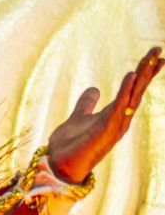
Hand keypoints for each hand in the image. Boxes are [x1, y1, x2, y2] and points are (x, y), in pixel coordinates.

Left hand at [47, 46, 161, 182]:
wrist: (59, 165)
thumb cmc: (70, 145)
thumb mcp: (78, 117)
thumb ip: (87, 104)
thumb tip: (94, 89)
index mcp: (114, 115)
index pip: (133, 90)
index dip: (143, 73)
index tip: (154, 57)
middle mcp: (119, 119)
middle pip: (137, 90)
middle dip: (148, 70)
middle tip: (157, 49)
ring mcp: (115, 125)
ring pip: (132, 96)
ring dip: (141, 76)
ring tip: (150, 58)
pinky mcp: (106, 129)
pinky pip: (118, 107)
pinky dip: (125, 91)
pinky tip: (131, 75)